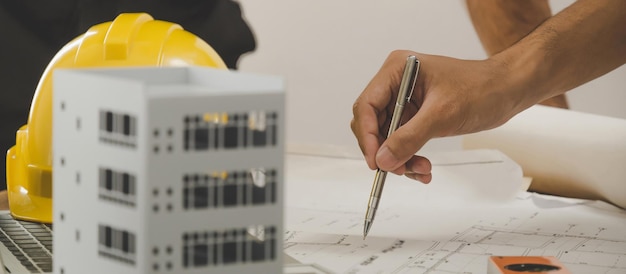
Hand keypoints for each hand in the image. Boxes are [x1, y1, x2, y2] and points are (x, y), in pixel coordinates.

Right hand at [351, 50, 522, 182]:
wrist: (508, 90)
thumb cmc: (482, 88)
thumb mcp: (442, 115)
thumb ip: (409, 138)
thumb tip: (384, 159)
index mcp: (397, 70)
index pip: (366, 105)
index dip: (367, 136)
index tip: (376, 160)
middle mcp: (396, 83)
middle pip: (372, 123)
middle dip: (385, 150)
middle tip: (397, 169)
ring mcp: (405, 100)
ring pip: (386, 137)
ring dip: (399, 158)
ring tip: (420, 170)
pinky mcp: (415, 114)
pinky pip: (402, 141)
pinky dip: (409, 157)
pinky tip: (422, 168)